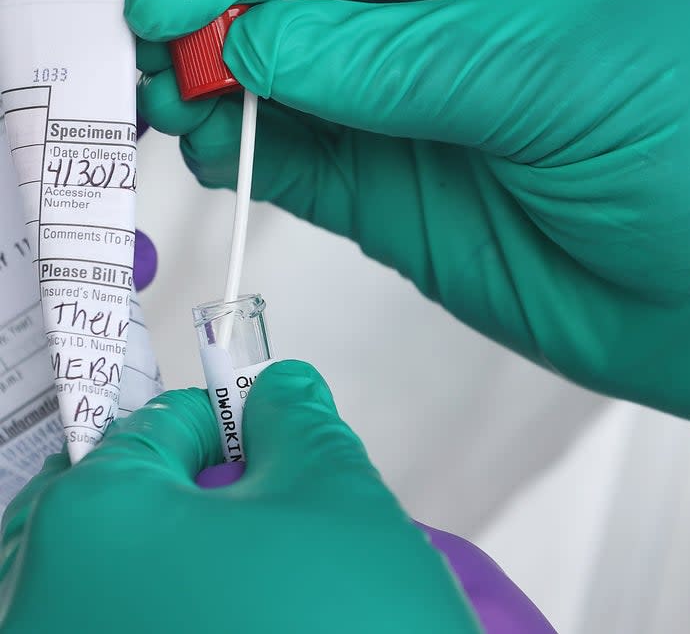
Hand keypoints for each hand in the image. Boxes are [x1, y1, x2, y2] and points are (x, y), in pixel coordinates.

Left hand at [0, 362, 481, 632]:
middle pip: (118, 515)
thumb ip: (301, 425)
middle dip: (196, 502)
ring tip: (266, 585)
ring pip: (117, 587)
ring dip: (182, 572)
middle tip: (268, 513)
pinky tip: (244, 624)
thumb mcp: (337, 500)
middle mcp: (42, 600)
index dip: (223, 420)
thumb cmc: (336, 626)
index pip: (151, 431)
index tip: (266, 428)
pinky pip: (122, 629)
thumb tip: (282, 388)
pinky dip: (170, 620)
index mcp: (89, 522)